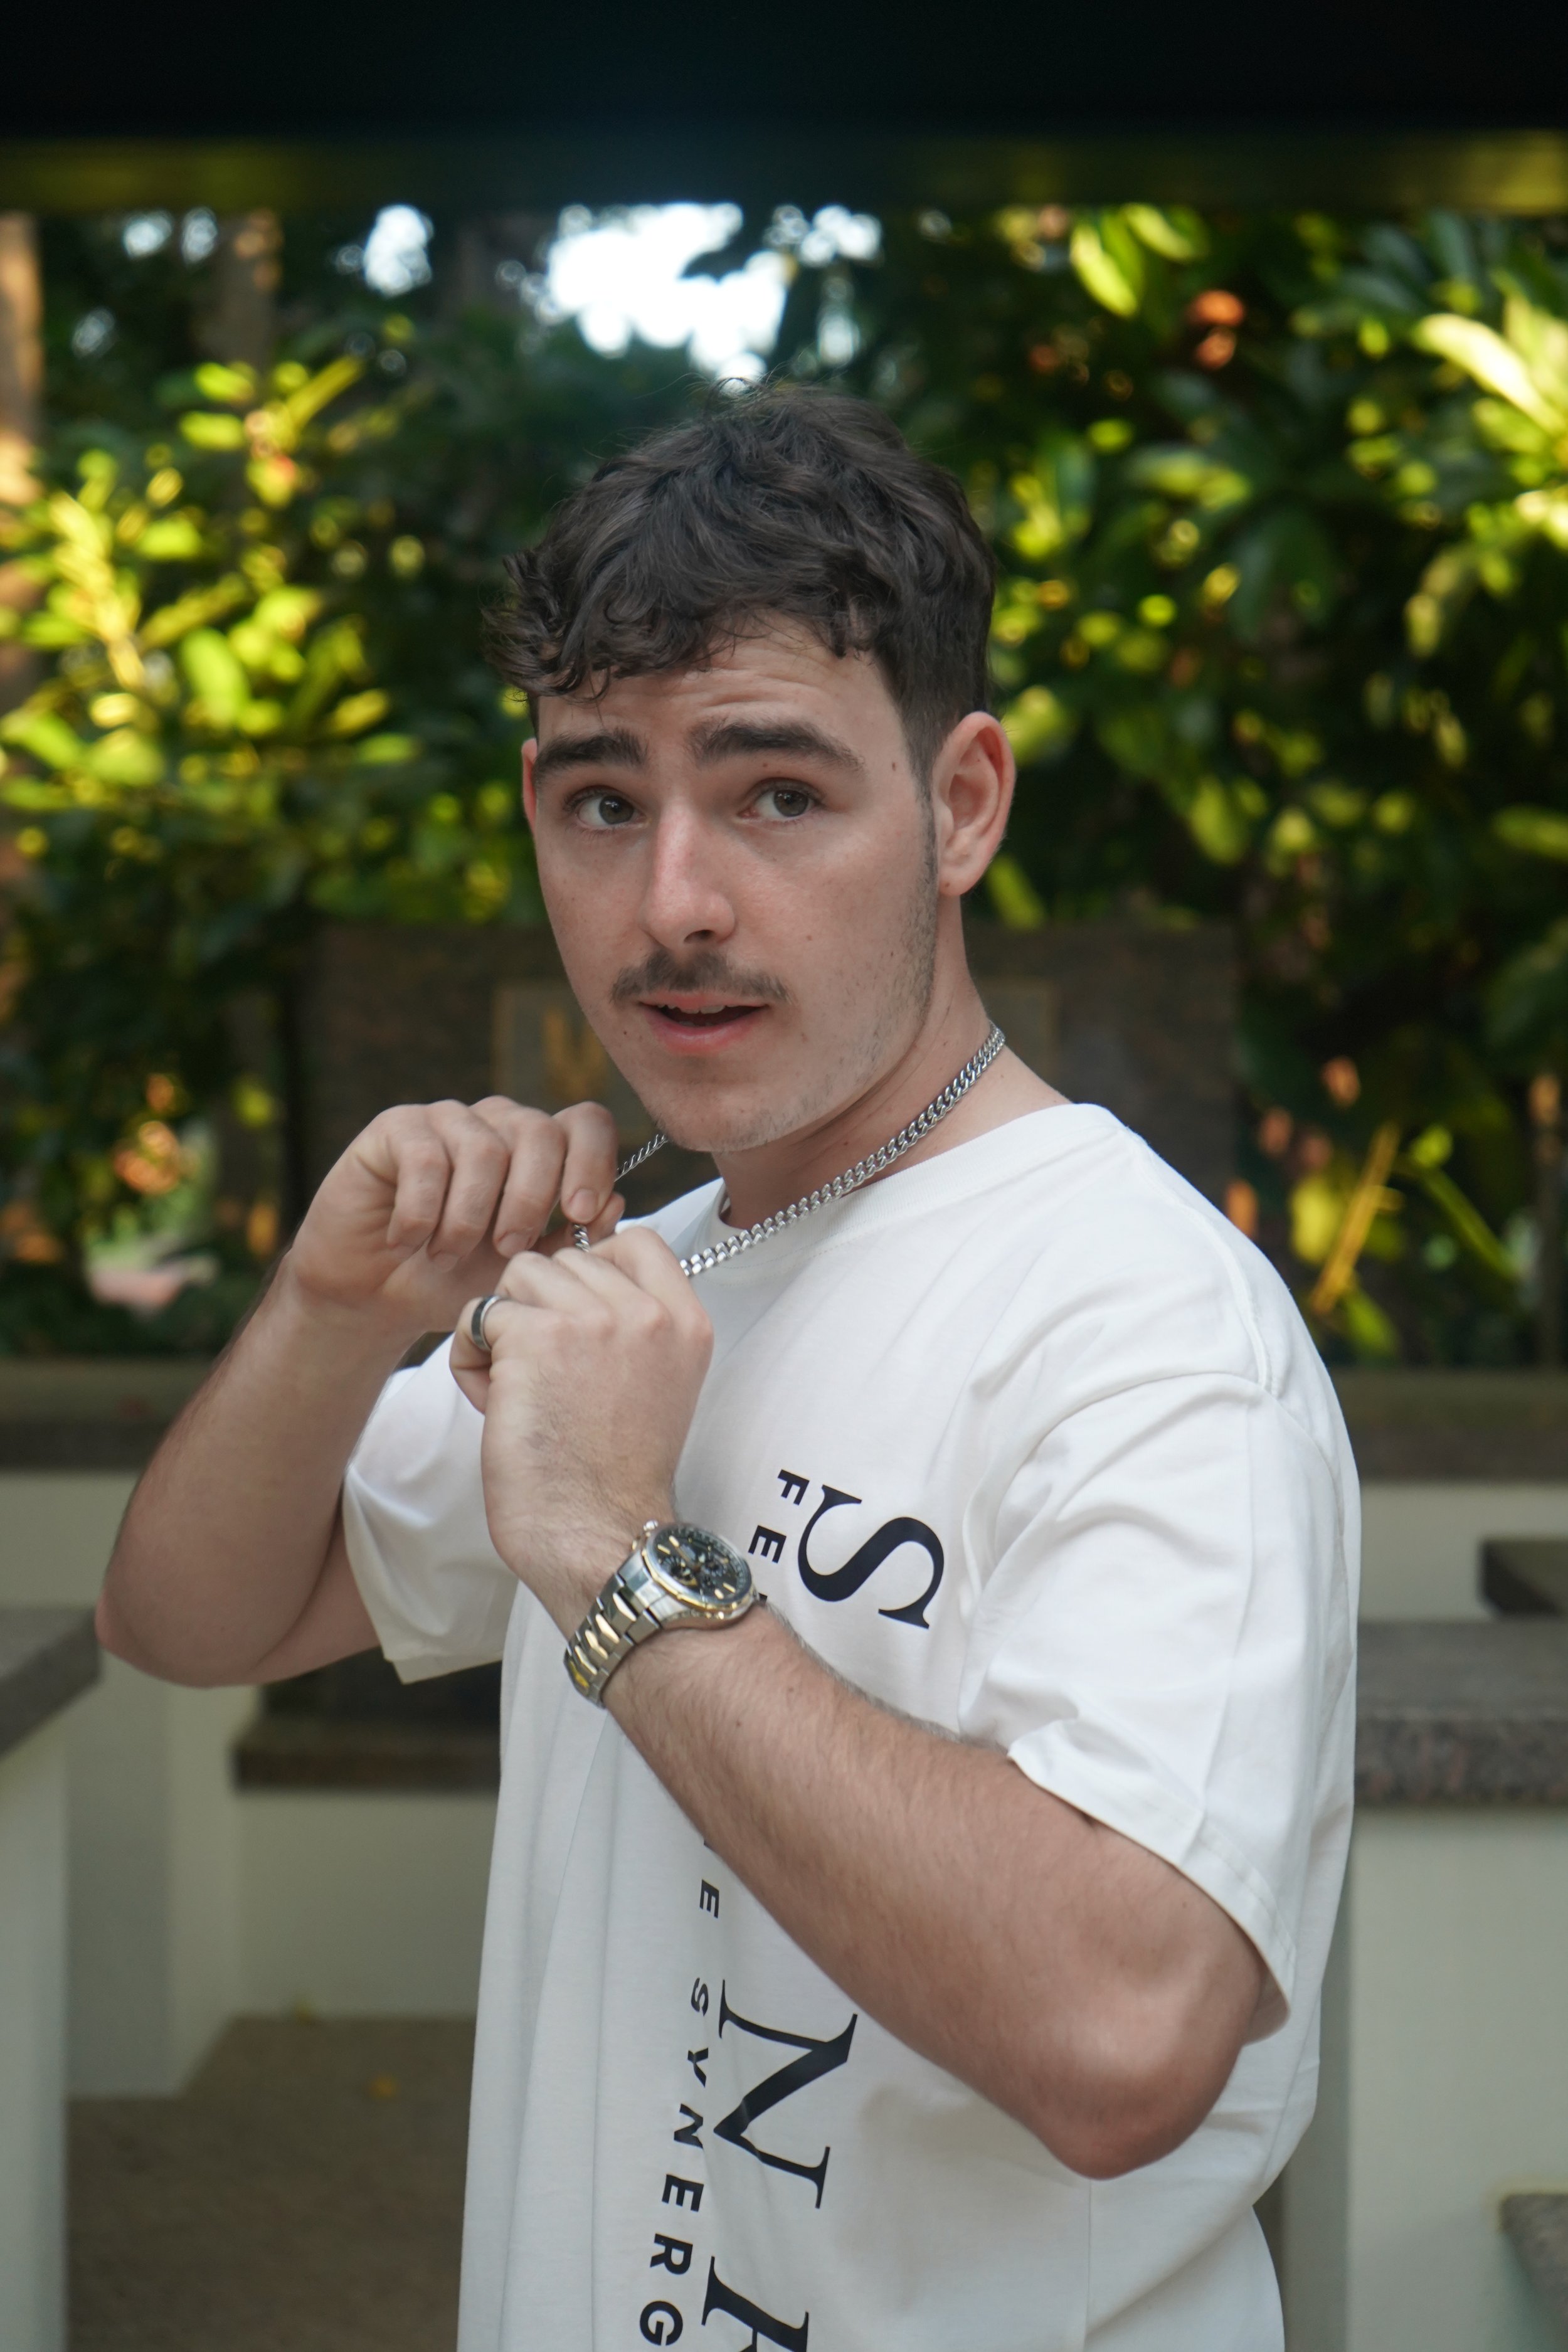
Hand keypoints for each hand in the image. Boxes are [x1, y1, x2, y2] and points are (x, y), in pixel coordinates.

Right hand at [285, 1096, 622, 1342]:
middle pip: (540, 1131)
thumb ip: (569, 1239)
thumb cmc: (455, 1279)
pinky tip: (408, 1242)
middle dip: (531, 1199)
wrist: (375, 1294)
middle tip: (508, 1249)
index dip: (592, 1162)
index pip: (586, 1124)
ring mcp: (449, 1120)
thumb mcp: (522, 1271)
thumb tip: (616, 1203)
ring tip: (448, 1255)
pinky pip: (425, 1158)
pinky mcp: (397, 1128)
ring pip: (484, 1148)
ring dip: (470, 1217)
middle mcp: (499, 1124)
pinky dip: (422, 1213)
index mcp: (540, 1151)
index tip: (577, 1213)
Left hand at [451, 1228, 713, 1630]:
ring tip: (519, 1388)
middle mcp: (648, 1312)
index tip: (576, 1317)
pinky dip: (472, 1359)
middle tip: (547, 1378)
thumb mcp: (655, 1386)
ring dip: (504, 1327)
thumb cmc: (613, 1478)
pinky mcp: (537, 1337)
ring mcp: (594, 1319)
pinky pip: (479, 1314)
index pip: (636, 1240)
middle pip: (566, 1258)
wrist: (599, 1538)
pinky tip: (496, 1405)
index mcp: (686, 1322)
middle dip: (541, 1308)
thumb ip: (630, 1327)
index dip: (593, 1266)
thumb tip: (567, 1279)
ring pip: (519, 1275)